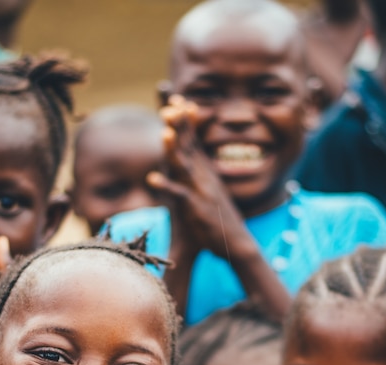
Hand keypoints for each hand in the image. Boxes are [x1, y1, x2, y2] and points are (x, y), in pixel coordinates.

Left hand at [148, 95, 248, 259]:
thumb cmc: (216, 218)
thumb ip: (198, 173)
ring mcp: (201, 191)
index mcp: (205, 171)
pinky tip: (152, 178)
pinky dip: (167, 186)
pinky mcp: (197, 209)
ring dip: (174, 149)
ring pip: (185, 166)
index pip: (193, 140)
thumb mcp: (206, 190)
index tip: (176, 99)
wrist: (234, 244)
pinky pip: (179, 195)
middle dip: (180, 125)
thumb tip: (189, 158)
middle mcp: (204, 176)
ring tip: (164, 133)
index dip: (185, 120)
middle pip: (189, 146)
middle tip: (170, 104)